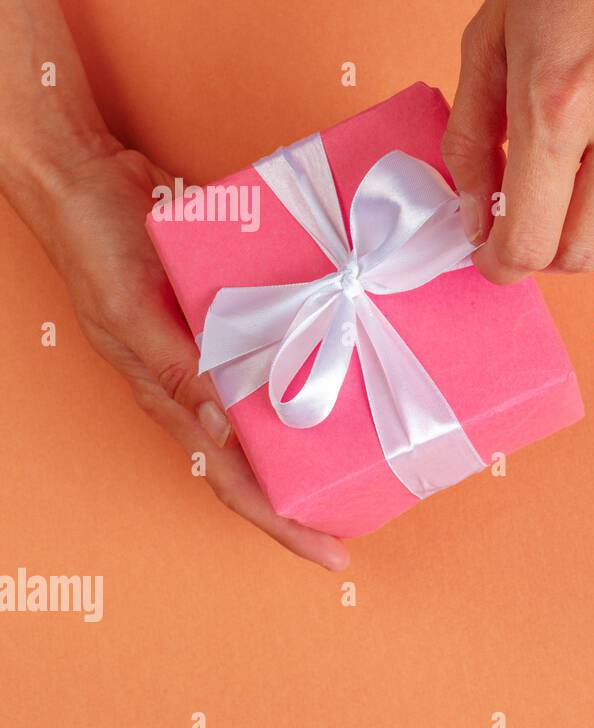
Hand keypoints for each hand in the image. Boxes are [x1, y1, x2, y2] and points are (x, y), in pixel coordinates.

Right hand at [31, 143, 350, 570]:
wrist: (86, 174)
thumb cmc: (98, 241)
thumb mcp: (132, 309)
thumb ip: (177, 369)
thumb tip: (224, 432)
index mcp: (170, 396)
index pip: (234, 480)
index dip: (282, 523)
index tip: (332, 553)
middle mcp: (197, 384)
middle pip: (260, 458)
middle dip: (307, 493)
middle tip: (368, 510)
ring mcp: (215, 350)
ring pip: (271, 408)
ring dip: (314, 434)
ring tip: (372, 453)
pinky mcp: (231, 313)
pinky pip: (275, 351)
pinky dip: (311, 364)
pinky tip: (352, 366)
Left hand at [443, 0, 593, 281]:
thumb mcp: (491, 32)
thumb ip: (472, 132)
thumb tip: (472, 210)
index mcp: (557, 102)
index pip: (528, 237)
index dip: (501, 264)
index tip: (492, 258)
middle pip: (580, 255)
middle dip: (541, 256)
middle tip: (524, 230)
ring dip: (588, 245)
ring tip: (566, 209)